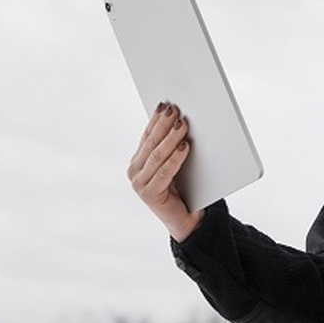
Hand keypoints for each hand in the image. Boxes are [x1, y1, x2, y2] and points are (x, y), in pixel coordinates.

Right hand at [127, 102, 202, 240]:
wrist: (188, 219)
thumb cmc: (184, 187)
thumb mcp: (175, 162)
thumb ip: (172, 145)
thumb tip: (180, 118)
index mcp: (138, 161)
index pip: (147, 135)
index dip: (155, 119)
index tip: (165, 103)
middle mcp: (134, 171)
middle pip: (151, 143)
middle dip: (164, 124)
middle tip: (175, 109)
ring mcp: (139, 184)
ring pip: (157, 155)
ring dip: (171, 137)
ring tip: (183, 124)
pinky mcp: (149, 194)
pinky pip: (164, 172)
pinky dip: (175, 158)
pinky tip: (184, 146)